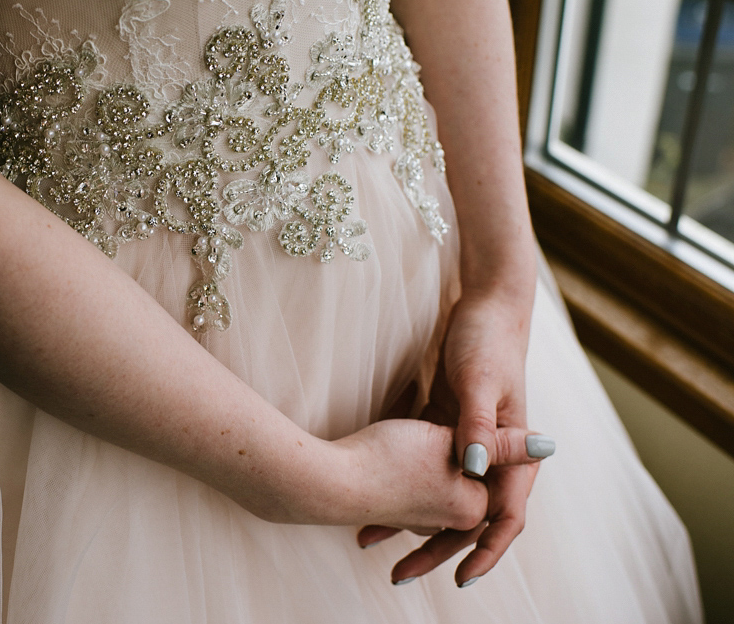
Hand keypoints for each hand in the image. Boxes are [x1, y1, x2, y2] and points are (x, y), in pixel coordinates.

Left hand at [357, 291, 550, 585]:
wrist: (485, 307)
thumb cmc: (488, 343)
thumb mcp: (481, 383)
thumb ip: (479, 427)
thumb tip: (472, 469)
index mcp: (515, 455)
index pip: (506, 518)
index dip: (485, 552)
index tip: (460, 578)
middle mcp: (493, 457)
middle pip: (468, 518)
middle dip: (436, 548)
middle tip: (400, 574)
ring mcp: (468, 444)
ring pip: (441, 496)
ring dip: (410, 521)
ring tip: (369, 541)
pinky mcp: (445, 428)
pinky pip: (422, 468)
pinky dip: (400, 486)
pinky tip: (370, 500)